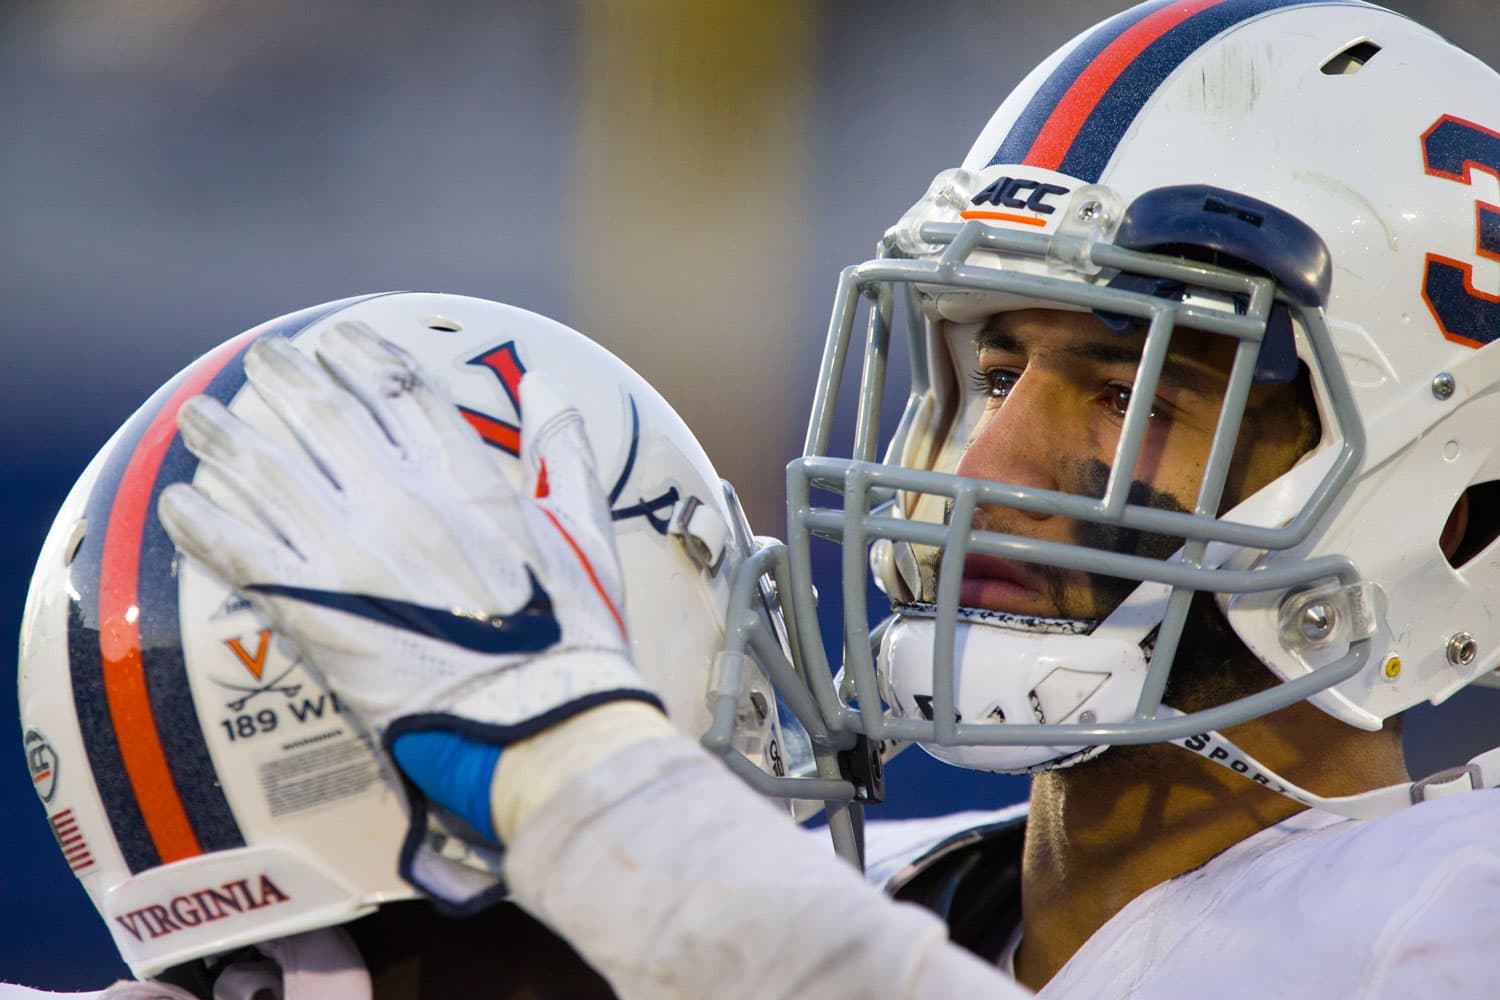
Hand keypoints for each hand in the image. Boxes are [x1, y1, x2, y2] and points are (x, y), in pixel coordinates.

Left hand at [158, 323, 660, 899]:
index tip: (333, 338)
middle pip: (323, 415)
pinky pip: (241, 553)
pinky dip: (204, 524)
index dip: (359, 355)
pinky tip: (177, 503)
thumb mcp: (584, 530)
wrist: (538, 717)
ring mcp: (351, 553)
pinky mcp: (315, 612)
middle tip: (259, 358)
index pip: (398, 390)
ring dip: (227, 439)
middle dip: (284, 378)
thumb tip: (550, 382)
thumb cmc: (572, 633)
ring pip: (269, 474)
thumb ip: (564, 452)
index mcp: (465, 478)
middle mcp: (399, 500)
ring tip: (198, 415)